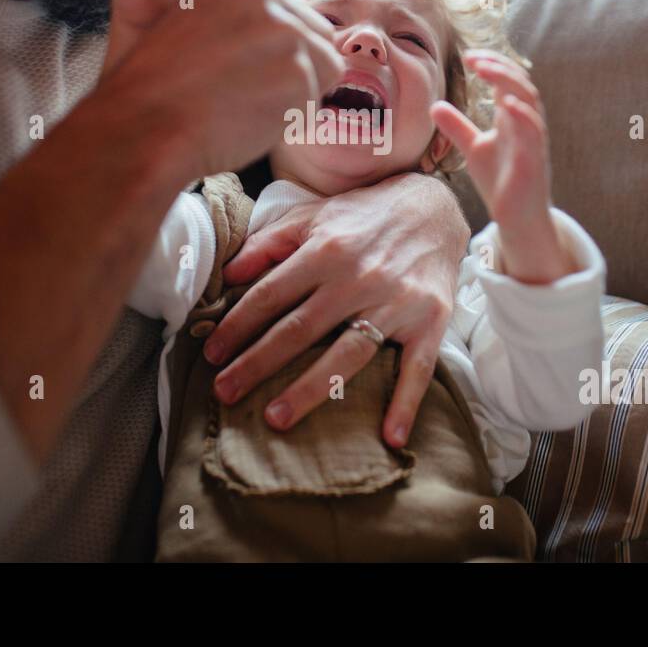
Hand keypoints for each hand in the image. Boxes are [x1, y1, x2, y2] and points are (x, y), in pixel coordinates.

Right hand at [94, 0, 344, 177]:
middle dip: (294, 69)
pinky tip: (247, 121)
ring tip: (245, 105)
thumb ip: (236, 3)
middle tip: (243, 91)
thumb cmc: (159, 85)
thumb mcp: (191, 18)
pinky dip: (287, 121)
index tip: (235, 68)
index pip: (294, 15)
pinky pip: (314, 104)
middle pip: (318, 38)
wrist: (144, 126)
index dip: (271, 53)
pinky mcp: (299, 75)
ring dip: (294, 95)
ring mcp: (287, 36)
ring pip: (325, 70)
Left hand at [203, 172, 469, 448]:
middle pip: (300, 329)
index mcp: (326, 250)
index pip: (271, 294)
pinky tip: (391, 438)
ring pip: (348, 355)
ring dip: (310, 390)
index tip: (211, 354)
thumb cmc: (365, 215)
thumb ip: (270, 243)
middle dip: (257, 364)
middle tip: (224, 393)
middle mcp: (358, 278)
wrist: (435, 208)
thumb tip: (229, 273)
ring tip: (276, 418)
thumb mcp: (314, 216)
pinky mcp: (430, 321)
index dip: (237, 326)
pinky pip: (418, 367)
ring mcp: (396, 302)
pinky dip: (406, 403)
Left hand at [430, 50, 575, 283]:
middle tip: (474, 57)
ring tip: (486, 70)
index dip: (492, 64)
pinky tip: (505, 103)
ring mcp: (533, 139)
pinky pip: (534, 130)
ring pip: (530, 100)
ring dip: (509, 82)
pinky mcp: (534, 159)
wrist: (516, 217)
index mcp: (512, 117)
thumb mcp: (473, 148)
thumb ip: (457, 127)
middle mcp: (525, 123)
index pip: (507, 80)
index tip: (468, 55)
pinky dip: (522, 114)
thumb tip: (434, 105)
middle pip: (520, 83)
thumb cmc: (500, 181)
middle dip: (499, 66)